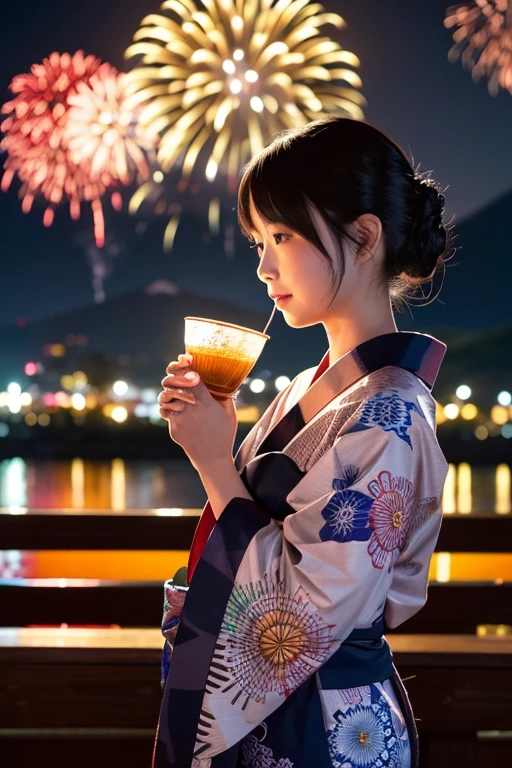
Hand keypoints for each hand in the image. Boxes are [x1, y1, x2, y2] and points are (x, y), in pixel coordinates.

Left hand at [158, 353, 237, 470]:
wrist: (212, 459)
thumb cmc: (224, 434)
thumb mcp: (229, 412)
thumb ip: (224, 395)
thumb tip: (223, 380)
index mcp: (207, 403)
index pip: (192, 377)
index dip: (186, 365)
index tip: (186, 358)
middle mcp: (191, 409)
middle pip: (173, 384)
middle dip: (172, 374)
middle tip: (175, 371)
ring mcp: (180, 418)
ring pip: (164, 397)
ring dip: (168, 391)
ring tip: (173, 390)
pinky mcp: (174, 427)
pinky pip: (166, 412)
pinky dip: (169, 407)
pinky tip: (175, 406)